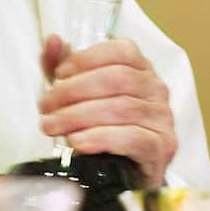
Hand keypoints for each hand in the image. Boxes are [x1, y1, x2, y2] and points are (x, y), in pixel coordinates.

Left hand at [38, 34, 177, 185]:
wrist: (122, 170)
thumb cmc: (101, 124)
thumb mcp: (76, 91)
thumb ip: (61, 65)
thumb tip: (52, 40)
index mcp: (140, 69)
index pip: (121, 51)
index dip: (86, 59)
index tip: (58, 75)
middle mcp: (156, 90)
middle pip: (117, 79)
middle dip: (73, 91)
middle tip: (45, 106)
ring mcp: (163, 119)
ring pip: (121, 108)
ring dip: (77, 116)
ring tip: (51, 126)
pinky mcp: (162, 148)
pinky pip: (133, 138)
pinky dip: (100, 138)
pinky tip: (77, 141)